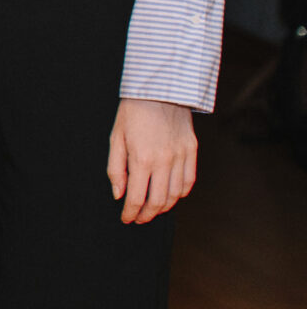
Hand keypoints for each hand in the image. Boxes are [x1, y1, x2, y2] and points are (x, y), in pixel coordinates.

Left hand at [109, 98, 197, 222]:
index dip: (130, 212)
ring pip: (176, 195)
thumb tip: (118, 194)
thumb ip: (115, 168)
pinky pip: (189, 181)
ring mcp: (181, 157)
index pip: (136, 197)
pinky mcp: (192, 151)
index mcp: (141, 158)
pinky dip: (180, 194)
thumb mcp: (115, 137)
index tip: (126, 218)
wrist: (159, 89)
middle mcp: (164, 161)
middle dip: (147, 215)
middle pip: (158, 201)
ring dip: (164, 207)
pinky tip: (171, 196)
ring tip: (153, 210)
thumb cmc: (133, 112)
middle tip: (138, 218)